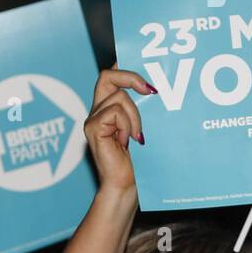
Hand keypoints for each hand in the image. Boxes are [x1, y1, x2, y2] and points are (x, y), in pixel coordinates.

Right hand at [84, 66, 153, 193]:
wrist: (126, 184)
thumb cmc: (139, 160)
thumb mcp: (145, 129)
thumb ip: (145, 111)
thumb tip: (158, 91)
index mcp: (109, 109)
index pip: (112, 77)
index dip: (126, 68)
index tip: (147, 74)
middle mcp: (98, 110)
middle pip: (107, 76)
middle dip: (131, 77)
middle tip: (151, 91)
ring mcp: (93, 119)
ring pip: (119, 97)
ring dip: (136, 116)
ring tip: (138, 136)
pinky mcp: (93, 128)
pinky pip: (115, 112)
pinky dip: (128, 124)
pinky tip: (129, 141)